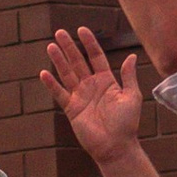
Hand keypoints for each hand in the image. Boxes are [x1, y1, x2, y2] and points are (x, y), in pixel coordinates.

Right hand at [42, 23, 144, 168]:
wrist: (115, 146)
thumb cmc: (127, 123)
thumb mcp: (132, 97)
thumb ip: (128, 77)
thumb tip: (132, 57)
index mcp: (107, 81)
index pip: (96, 57)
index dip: (89, 43)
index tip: (81, 30)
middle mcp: (91, 86)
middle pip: (78, 62)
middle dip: (69, 47)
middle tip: (59, 32)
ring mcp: (80, 96)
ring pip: (67, 74)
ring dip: (58, 60)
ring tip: (50, 46)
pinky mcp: (71, 109)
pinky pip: (59, 94)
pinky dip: (52, 84)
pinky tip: (44, 73)